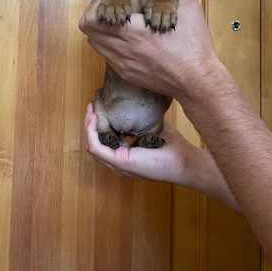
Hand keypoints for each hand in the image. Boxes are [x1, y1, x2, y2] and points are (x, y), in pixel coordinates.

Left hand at [79, 0, 218, 103]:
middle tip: (112, 6)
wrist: (196, 81)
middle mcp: (123, 50)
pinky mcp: (126, 73)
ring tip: (119, 20)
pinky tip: (127, 37)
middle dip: (96, 13)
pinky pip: (107, 55)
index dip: (97, 3)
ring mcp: (122, 64)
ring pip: (95, 44)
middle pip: (88, 31)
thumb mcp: (189, 8)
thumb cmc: (193, 48)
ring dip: (101, 29)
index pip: (93, 19)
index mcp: (133, 33)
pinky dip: (110, 43)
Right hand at [84, 103, 239, 211]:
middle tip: (91, 107)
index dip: (98, 125)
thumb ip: (140, 122)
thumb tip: (134, 107)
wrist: (182, 159)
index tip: (99, 109)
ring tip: (90, 111)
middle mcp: (119, 162)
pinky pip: (96, 147)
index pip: (104, 142)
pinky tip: (95, 119)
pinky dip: (92, 133)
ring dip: (88, 127)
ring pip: (92, 145)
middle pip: (94, 143)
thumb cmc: (171, 146)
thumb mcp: (151, 129)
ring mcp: (118, 164)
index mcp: (125, 156)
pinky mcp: (119, 162)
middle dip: (90, 124)